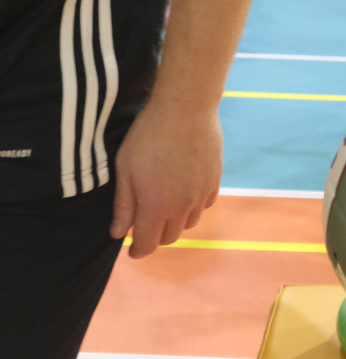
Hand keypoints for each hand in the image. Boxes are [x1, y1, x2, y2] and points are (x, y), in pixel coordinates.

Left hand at [110, 101, 222, 257]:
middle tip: (145, 224)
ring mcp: (201, 193)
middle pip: (170, 237)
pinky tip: (185, 191)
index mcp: (156, 207)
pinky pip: (205, 204)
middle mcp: (182, 206)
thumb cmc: (148, 135)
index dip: (137, 251)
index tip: (131, 250)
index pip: (147, 244)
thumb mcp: (125, 168)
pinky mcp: (215, 179)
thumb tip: (118, 234)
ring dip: (175, 222)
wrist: (186, 107)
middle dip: (155, 236)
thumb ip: (123, 204)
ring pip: (189, 222)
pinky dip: (194, 205)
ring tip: (166, 206)